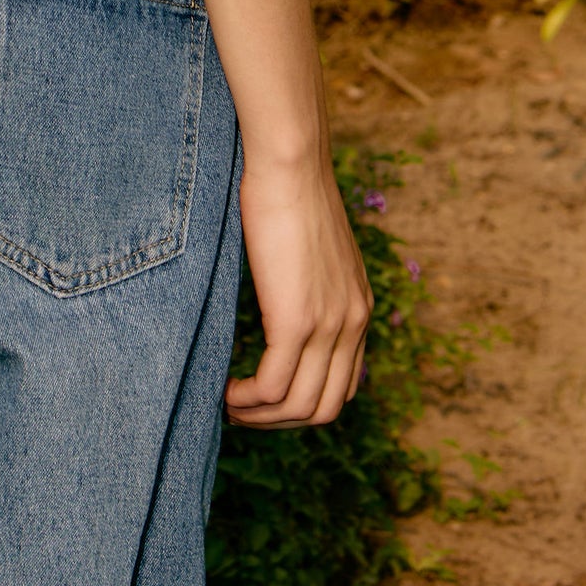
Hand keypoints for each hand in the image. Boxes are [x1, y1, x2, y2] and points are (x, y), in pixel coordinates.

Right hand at [226, 154, 371, 428]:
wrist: (292, 162)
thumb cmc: (290, 191)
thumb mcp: (312, 248)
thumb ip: (308, 281)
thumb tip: (281, 294)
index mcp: (359, 310)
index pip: (344, 387)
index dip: (303, 403)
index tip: (267, 398)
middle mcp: (353, 324)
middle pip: (325, 408)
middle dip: (282, 423)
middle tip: (244, 412)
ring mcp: (328, 326)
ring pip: (300, 407)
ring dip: (262, 418)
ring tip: (230, 406)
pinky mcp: (297, 320)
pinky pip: (274, 387)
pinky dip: (248, 401)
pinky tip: (226, 392)